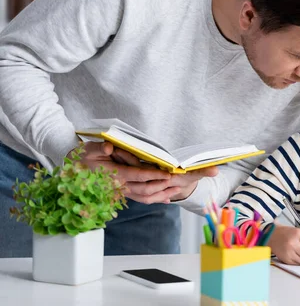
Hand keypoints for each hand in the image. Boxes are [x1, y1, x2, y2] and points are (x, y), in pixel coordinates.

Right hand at [70, 142, 216, 203]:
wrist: (72, 170)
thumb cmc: (81, 156)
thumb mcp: (88, 148)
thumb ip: (99, 148)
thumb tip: (109, 148)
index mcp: (112, 174)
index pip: (137, 175)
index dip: (153, 175)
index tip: (167, 173)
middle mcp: (119, 186)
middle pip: (144, 189)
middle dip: (162, 185)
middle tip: (178, 181)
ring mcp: (121, 192)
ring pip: (144, 197)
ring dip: (161, 194)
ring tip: (177, 190)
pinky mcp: (123, 193)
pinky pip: (141, 199)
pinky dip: (155, 199)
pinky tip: (168, 198)